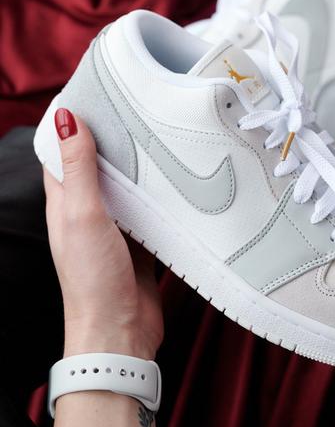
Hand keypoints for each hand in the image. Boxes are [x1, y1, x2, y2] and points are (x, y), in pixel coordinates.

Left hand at [43, 109, 163, 359]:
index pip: (63, 154)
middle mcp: (89, 212)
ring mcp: (116, 227)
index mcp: (65, 203)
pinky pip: (151, 210)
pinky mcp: (141, 242)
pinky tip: (179, 179)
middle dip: (115, 139)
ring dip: (141, 166)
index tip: (95, 95)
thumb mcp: (83, 215)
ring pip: (128, 186)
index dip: (73, 124)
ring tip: (162, 134)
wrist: (120, 332)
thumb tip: (64, 117)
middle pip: (100, 166)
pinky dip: (161, 194)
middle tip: (139, 108)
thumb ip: (78, 168)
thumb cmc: (93, 277)